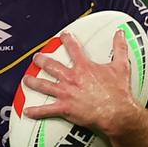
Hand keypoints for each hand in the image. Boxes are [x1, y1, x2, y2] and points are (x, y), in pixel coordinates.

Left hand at [22, 31, 141, 136]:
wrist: (117, 113)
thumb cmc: (119, 92)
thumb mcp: (122, 66)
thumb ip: (120, 48)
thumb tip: (120, 33)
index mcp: (84, 68)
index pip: (73, 49)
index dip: (67, 40)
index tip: (63, 35)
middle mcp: (71, 78)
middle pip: (51, 66)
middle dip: (41, 60)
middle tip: (36, 57)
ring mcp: (66, 93)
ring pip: (44, 85)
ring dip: (33, 82)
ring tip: (26, 80)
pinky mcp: (65, 108)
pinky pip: (46, 110)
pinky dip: (36, 111)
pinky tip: (27, 111)